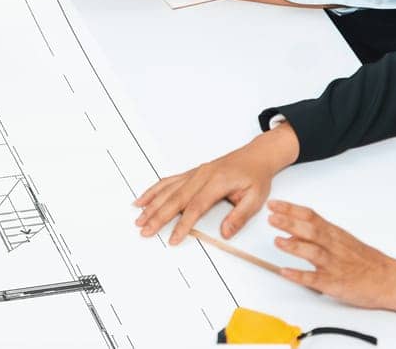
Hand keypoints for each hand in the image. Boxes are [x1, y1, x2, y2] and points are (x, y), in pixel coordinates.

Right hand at [133, 125, 299, 244]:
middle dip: (158, 216)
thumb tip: (225, 233)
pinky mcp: (192, 174)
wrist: (256, 156)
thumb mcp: (256, 198)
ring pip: (168, 189)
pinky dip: (154, 190)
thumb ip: (240, 216)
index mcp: (217, 181)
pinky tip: (143, 199)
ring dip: (152, 204)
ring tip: (139, 218)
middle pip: (176, 198)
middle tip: (145, 230)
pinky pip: (169, 181)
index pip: (196, 206)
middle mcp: (202, 175)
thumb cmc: (256, 176)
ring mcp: (195, 173)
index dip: (183, 224)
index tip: (173, 239)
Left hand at [266, 200, 395, 310]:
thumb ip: (318, 236)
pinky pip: (315, 279)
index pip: (310, 216)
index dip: (291, 209)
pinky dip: (300, 275)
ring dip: (294, 246)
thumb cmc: (366, 260)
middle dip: (290, 222)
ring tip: (278, 241)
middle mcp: (334, 246)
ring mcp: (335, 265)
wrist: (389, 279)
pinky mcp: (335, 283)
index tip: (274, 204)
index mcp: (335, 234)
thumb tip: (292, 232)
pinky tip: (286, 272)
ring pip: (313, 252)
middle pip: (310, 230)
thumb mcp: (343, 241)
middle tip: (272, 217)